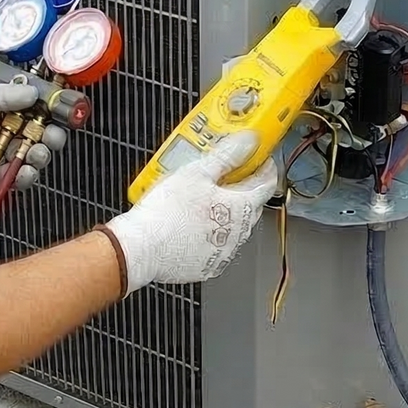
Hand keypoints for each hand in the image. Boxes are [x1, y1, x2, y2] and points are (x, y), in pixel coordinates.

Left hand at [0, 83, 67, 189]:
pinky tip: (24, 170)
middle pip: (40, 137)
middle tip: (51, 136)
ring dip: (40, 157)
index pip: (36, 112)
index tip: (61, 114)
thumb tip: (34, 93)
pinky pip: (14, 179)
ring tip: (36, 152)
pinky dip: (23, 176)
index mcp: (3, 109)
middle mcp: (5, 132)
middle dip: (51, 138)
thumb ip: (5, 95)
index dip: (51, 114)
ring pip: (31, 159)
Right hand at [100, 131, 278, 293]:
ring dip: (227, 213)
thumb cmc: (166, 213)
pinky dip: (211, 234)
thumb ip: (226, 155)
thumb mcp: (196, 172)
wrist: (142, 248)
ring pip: (234, 228)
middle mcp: (238, 234)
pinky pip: (216, 246)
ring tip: (205, 199)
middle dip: (245, 189)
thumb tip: (247, 141)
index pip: (266, 183)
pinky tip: (194, 224)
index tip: (260, 159)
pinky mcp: (206, 266)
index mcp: (241, 207)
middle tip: (231, 174)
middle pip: (252, 205)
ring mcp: (223, 252)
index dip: (265, 167)